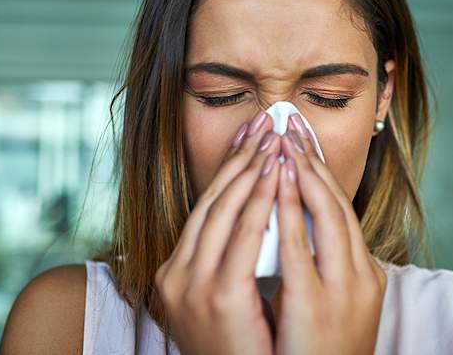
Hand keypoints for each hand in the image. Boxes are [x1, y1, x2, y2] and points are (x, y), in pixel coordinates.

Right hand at [154, 109, 280, 354]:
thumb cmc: (242, 351)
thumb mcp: (227, 299)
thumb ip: (231, 261)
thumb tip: (254, 218)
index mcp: (178, 273)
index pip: (207, 207)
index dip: (230, 167)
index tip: (250, 135)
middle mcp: (177, 274)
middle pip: (213, 200)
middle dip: (241, 157)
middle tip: (266, 122)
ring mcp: (192, 285)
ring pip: (224, 210)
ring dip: (252, 168)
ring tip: (274, 137)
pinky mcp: (217, 296)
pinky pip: (242, 234)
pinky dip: (259, 199)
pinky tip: (275, 172)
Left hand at [274, 114, 386, 354]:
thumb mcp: (327, 306)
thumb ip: (318, 269)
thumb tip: (298, 232)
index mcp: (364, 275)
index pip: (339, 209)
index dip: (320, 169)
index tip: (302, 138)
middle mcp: (361, 277)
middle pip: (336, 202)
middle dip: (310, 158)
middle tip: (291, 122)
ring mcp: (345, 290)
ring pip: (326, 214)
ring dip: (302, 172)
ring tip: (283, 138)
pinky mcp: (318, 305)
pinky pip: (301, 247)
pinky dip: (290, 209)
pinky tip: (279, 179)